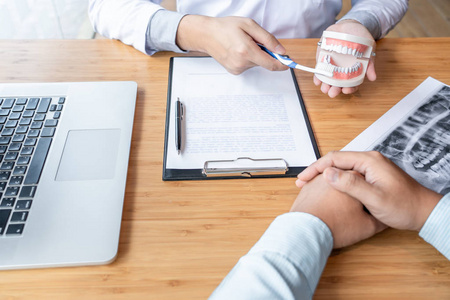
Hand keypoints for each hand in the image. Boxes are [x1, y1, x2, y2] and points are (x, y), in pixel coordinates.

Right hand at [176, 15, 288, 74]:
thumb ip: (267, 39)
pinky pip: (248, 65)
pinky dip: (248, 58)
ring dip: (255, 54)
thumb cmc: (226, 28)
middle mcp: (241, 62)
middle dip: (265, 52)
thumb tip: (281, 50)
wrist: (207, 35)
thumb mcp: (249, 25)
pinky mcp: (234, 71)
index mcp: (246, 51)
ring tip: (242, 44)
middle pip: (264, 62)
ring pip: (256, 63)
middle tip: (254, 40)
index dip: (282, 64)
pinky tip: (238, 50)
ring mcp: (237, 69)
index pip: (271, 64)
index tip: (290, 63)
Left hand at [291, 173, 385, 247]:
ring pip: (334, 183)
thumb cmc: (336, 226)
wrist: (307, 230)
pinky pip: (320, 189)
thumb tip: (385, 215)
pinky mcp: (307, 186)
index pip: (367, 179)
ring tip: (340, 211)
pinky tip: (327, 209)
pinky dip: (325, 197)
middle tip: (354, 210)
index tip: (369, 204)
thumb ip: (380, 217)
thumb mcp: (367, 226)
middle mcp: (335, 173)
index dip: (369, 192)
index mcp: (353, 177)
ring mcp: (319, 179)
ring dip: (338, 193)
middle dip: (354, 192)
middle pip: (349, 179)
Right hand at [296, 151, 442, 230]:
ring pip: (340, 167)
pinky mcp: (371, 175)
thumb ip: (352, 185)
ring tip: (310, 186)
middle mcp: (369, 160)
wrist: (424, 212)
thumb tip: (328, 174)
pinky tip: (328, 188)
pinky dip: (334, 180)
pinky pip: (348, 174)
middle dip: (317, 171)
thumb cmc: (404, 207)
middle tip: (302, 183)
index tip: (303, 179)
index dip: (316, 168)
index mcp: (369, 161)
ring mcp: (371, 167)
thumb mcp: (375, 198)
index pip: (334, 158)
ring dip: (324, 175)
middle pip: (335, 160)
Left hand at [314, 19, 376, 97]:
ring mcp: (331, 66)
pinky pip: (319, 70)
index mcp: (353, 70)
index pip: (351, 84)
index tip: (346, 90)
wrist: (348, 26)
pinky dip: (317, 76)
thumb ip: (370, 63)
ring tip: (325, 88)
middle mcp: (342, 71)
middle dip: (335, 90)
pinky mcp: (322, 60)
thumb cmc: (360, 38)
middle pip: (338, 85)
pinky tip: (317, 80)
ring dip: (325, 86)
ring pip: (327, 80)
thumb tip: (372, 78)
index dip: (349, 89)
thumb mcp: (368, 48)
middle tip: (333, 93)